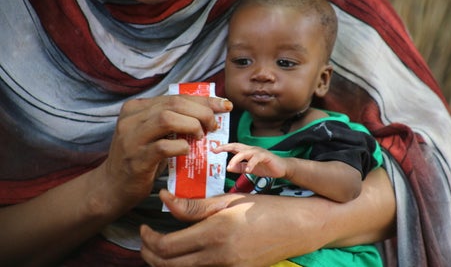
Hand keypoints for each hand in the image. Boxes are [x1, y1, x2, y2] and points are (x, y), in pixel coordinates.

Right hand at [94, 95, 232, 210]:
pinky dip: (181, 146)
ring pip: (167, 119)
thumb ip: (172, 121)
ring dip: (192, 125)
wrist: (112, 186)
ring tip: (201, 136)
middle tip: (214, 125)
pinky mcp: (136, 158)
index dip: (203, 100)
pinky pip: (163, 147)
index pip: (175, 96)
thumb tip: (209, 113)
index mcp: (137, 107)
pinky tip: (187, 150)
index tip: (224, 105)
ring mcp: (131, 138)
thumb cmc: (140, 158)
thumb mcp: (153, 134)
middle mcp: (131, 118)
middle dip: (201, 111)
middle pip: (174, 104)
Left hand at [140, 190, 328, 266]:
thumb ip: (196, 205)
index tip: (143, 227)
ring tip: (161, 245)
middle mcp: (219, 256)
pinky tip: (186, 251)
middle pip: (169, 264)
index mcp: (216, 232)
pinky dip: (185, 265)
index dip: (148, 239)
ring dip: (165, 261)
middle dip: (150, 254)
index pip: (167, 246)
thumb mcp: (230, 200)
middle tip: (146, 238)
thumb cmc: (267, 208)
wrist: (299, 227)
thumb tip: (166, 200)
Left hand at [215, 142, 286, 177]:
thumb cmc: (266, 167)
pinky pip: (256, 159)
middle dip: (226, 147)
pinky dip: (251, 164)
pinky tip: (248, 170)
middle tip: (217, 150)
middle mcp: (252, 149)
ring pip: (245, 152)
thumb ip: (239, 167)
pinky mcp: (266, 156)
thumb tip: (228, 168)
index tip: (213, 150)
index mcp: (247, 151)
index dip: (224, 147)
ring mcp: (259, 152)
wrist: (282, 168)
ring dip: (236, 159)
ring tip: (230, 166)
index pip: (233, 147)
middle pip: (237, 146)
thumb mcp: (249, 168)